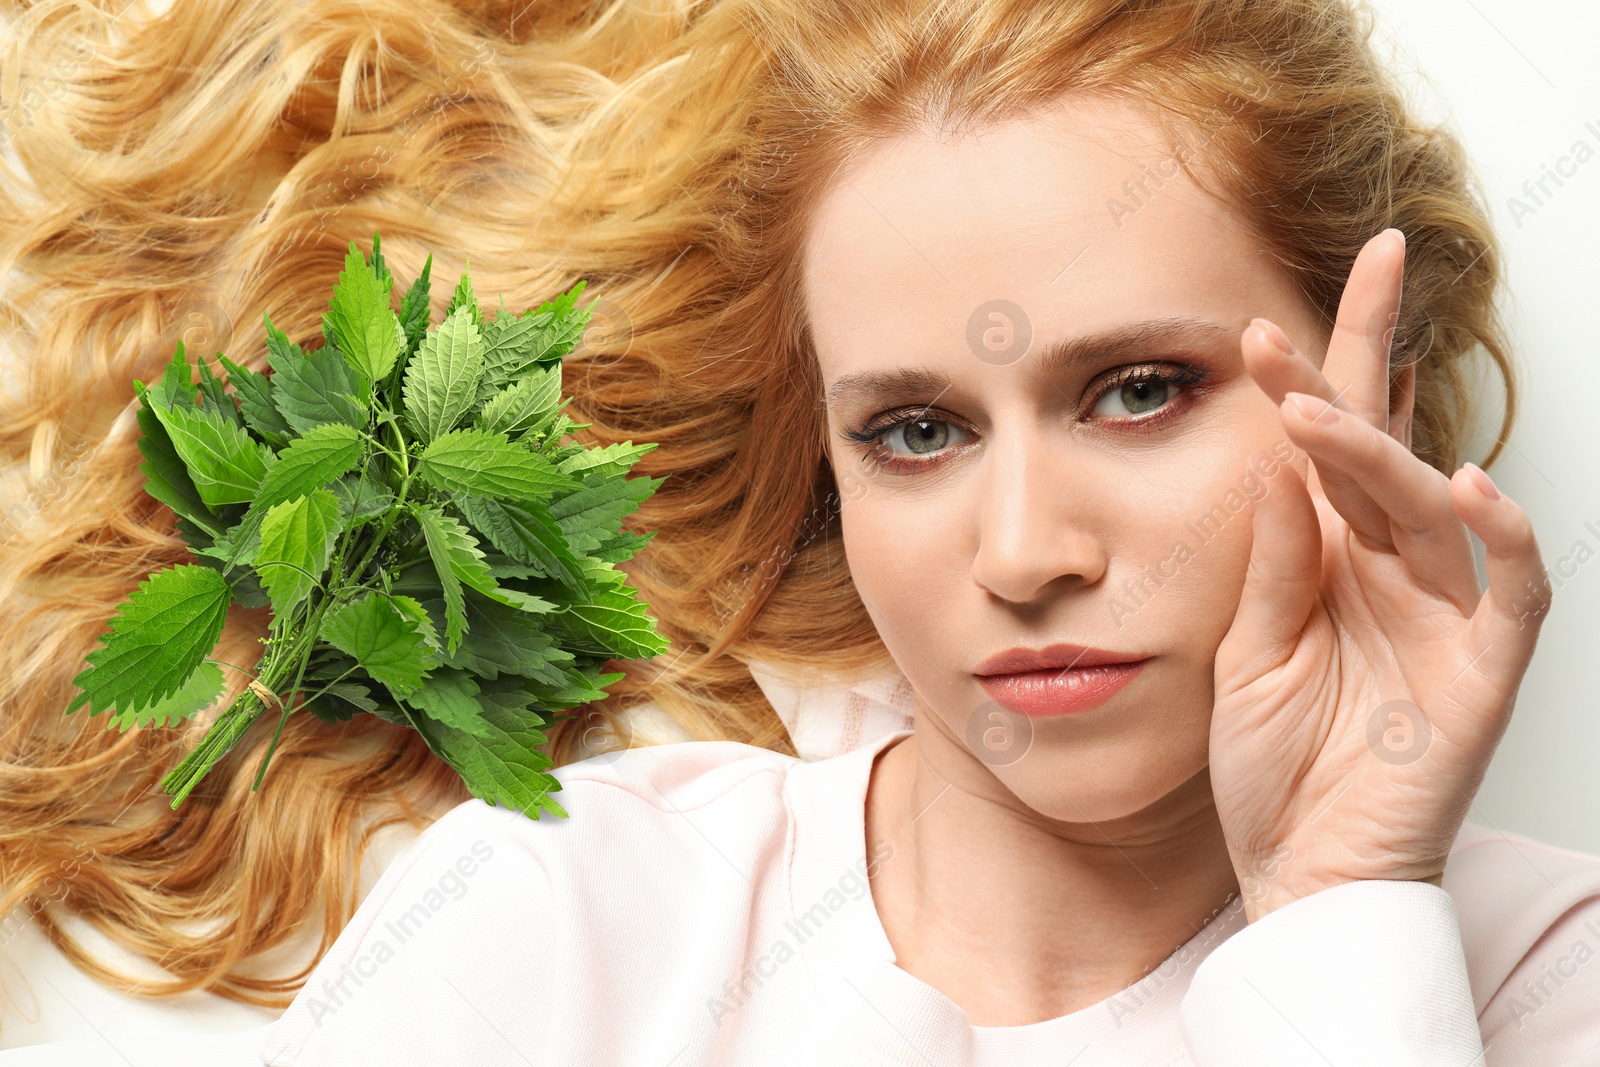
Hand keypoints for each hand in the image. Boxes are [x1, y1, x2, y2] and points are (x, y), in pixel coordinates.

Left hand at [1208, 227, 1552, 922]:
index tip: (1257, 325)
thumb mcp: (1248, 653)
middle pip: (1386, 447)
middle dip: (1372, 360)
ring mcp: (1442, 615)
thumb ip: (1268, 563)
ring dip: (1382, 452)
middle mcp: (1390, 571)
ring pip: (1429, 508)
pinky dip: (1506, 539)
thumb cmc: (1272, 765)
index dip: (1311, 379)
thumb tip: (1269, 460)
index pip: (1326, 449)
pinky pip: (1514, 591)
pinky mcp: (1484, 670)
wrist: (1298, 869)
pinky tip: (1473, 485)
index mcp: (1328, 560)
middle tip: (1366, 270)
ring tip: (1321, 415)